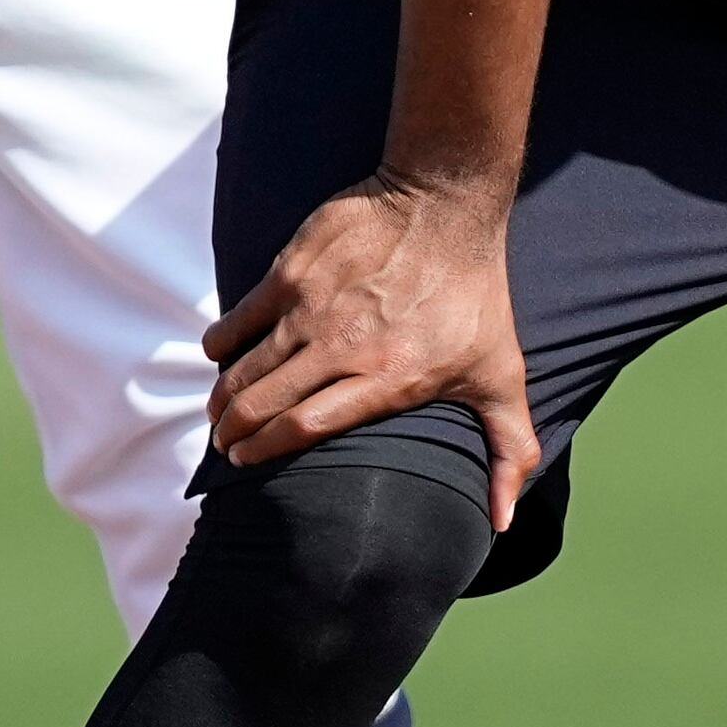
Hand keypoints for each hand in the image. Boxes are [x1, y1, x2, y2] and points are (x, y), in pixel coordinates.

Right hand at [202, 175, 539, 527]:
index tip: (247, 463)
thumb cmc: (476, 296)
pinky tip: (218, 354)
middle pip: (265, 404)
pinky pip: (241, 317)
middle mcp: (344, 348)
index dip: (266, 451)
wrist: (445, 204)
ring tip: (218, 412)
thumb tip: (504, 523)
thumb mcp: (502, 376)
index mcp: (388, 381)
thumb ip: (508, 449)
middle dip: (233, 432)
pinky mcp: (292, 272)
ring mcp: (313, 308)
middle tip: (224, 444)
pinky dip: (222, 342)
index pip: (306, 429)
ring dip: (223, 396)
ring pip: (246, 367)